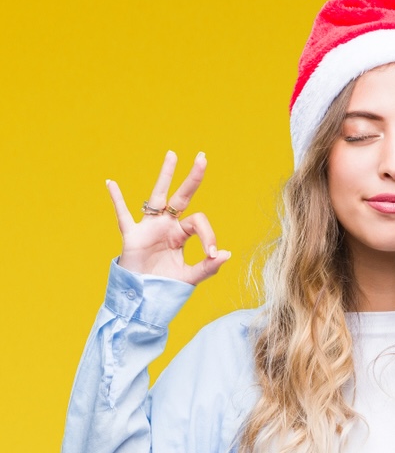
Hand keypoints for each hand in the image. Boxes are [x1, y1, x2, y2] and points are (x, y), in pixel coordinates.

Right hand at [106, 150, 230, 284]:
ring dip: (165, 176)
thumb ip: (208, 267)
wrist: (143, 297)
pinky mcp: (133, 236)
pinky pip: (123, 215)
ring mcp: (149, 227)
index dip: (208, 235)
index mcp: (181, 234)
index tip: (211, 253)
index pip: (198, 222)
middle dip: (193, 178)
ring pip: (157, 197)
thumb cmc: (165, 285)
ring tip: (173, 155)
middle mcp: (167, 225)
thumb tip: (225, 253)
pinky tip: (111, 183)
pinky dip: (116, 200)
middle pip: (182, 197)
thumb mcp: (190, 277)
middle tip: (203, 158)